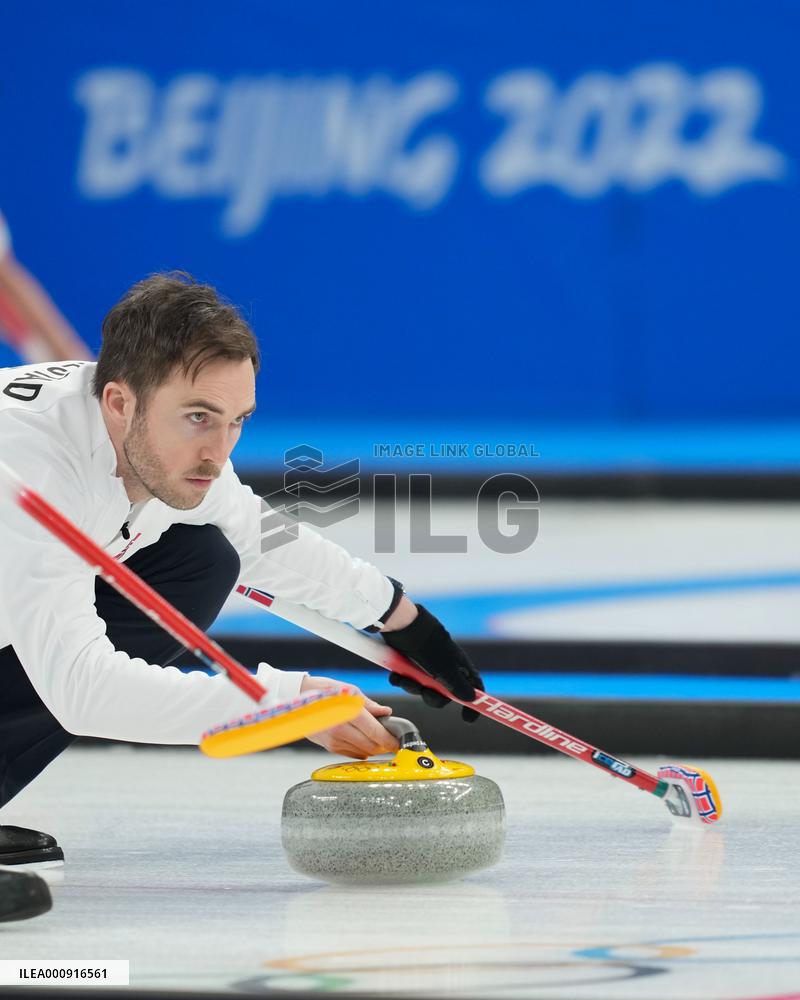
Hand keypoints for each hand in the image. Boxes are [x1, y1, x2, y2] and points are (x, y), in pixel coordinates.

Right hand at [300, 674, 399, 758]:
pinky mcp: (329, 747)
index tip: (398, 741)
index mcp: (348, 713)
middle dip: (385, 744)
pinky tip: (364, 740)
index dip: (390, 740)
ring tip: (378, 736)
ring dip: (374, 747)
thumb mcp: (349, 690)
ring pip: (363, 751)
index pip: (376, 733)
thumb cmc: (323, 690)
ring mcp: (334, 741)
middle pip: (372, 745)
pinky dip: (362, 749)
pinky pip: (352, 753)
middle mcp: (341, 730)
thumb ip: (369, 704)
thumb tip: (385, 712)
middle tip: (392, 738)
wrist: (297, 699)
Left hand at [381, 604, 483, 722]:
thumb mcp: (444, 668)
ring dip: (413, 687)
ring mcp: (425, 664)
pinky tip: (396, 674)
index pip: (472, 686)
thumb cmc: (428, 645)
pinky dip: (401, 680)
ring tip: (405, 678)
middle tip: (425, 692)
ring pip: (422, 688)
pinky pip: (407, 680)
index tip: (467, 719)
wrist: (402, 625)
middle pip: (443, 694)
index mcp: (458, 665)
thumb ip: (457, 686)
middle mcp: (444, 666)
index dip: (472, 703)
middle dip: (432, 697)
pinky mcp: (409, 662)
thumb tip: (471, 699)